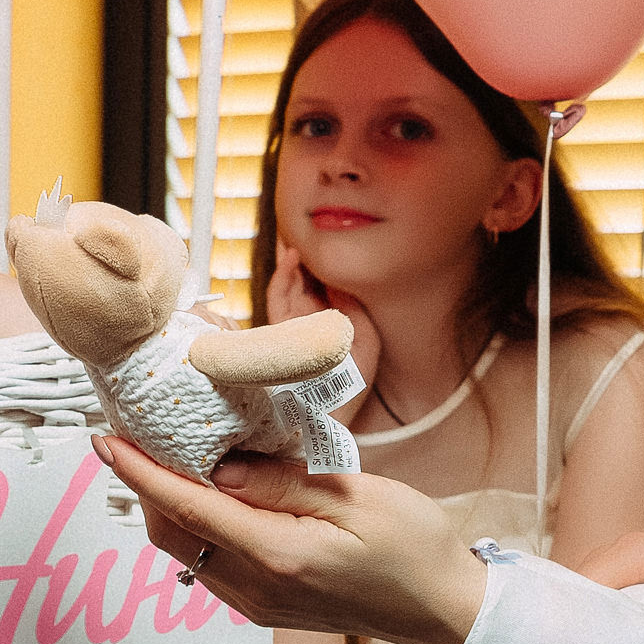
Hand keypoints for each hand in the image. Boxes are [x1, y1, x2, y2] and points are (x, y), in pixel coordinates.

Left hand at [94, 434, 486, 643]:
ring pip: (184, 548)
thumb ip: (281, 481)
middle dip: (145, 483)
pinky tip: (205, 489)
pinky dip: (194, 523)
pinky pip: (208, 560)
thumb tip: (219, 466)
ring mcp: (256, 603)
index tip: (107, 440)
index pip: (186, 507)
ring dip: (166, 504)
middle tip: (135, 431)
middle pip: (171, 532)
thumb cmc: (413, 548)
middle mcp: (255, 588)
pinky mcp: (263, 604)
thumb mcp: (356, 497)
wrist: (442, 609)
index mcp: (277, 556)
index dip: (140, 472)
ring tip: (164, 452)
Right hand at [266, 238, 378, 397]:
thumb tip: (337, 278)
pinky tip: (292, 257)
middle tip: (309, 226)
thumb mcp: (366, 341)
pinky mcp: (278, 331)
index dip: (326, 261)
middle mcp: (310, 320)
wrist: (330, 417)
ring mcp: (292, 324)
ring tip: (301, 234)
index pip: (325, 284)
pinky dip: (283, 276)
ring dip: (294, 259)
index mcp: (330, 321)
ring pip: (289, 283)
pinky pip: (277, 297)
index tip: (331, 236)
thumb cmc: (350, 384)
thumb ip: (353, 308)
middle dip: (308, 255)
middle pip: (305, 279)